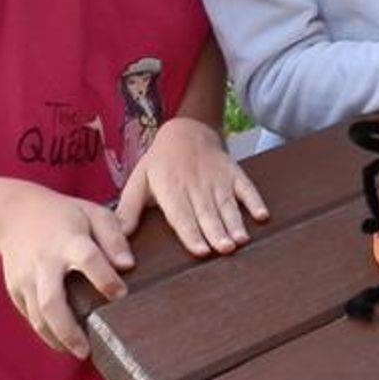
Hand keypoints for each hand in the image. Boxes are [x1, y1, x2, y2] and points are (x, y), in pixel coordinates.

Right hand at [0, 184, 133, 357]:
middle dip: (68, 329)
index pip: (87, 258)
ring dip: (57, 338)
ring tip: (80, 352)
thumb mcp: (93, 213)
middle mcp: (43, 261)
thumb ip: (114, 237)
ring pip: (37, 316)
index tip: (120, 294)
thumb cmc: (65, 215)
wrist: (14, 215)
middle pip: (51, 300)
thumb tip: (129, 265)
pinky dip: (46, 332)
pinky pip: (30, 316)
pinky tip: (64, 342)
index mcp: (67, 239)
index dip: (104, 277)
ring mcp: (25, 278)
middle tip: (88, 351)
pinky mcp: (15, 290)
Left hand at [116, 118, 267, 258]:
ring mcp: (217, 178)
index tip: (199, 250)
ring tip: (241, 240)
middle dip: (216, 232)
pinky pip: (246, 186)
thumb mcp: (138, 181)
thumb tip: (116, 239)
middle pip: (207, 212)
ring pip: (227, 203)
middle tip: (225, 249)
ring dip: (235, 222)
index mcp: (171, 189)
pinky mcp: (234, 172)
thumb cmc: (159, 162)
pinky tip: (262, 215)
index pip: (181, 215)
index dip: (191, 233)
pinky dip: (254, 200)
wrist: (186, 129)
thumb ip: (128, 210)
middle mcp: (195, 185)